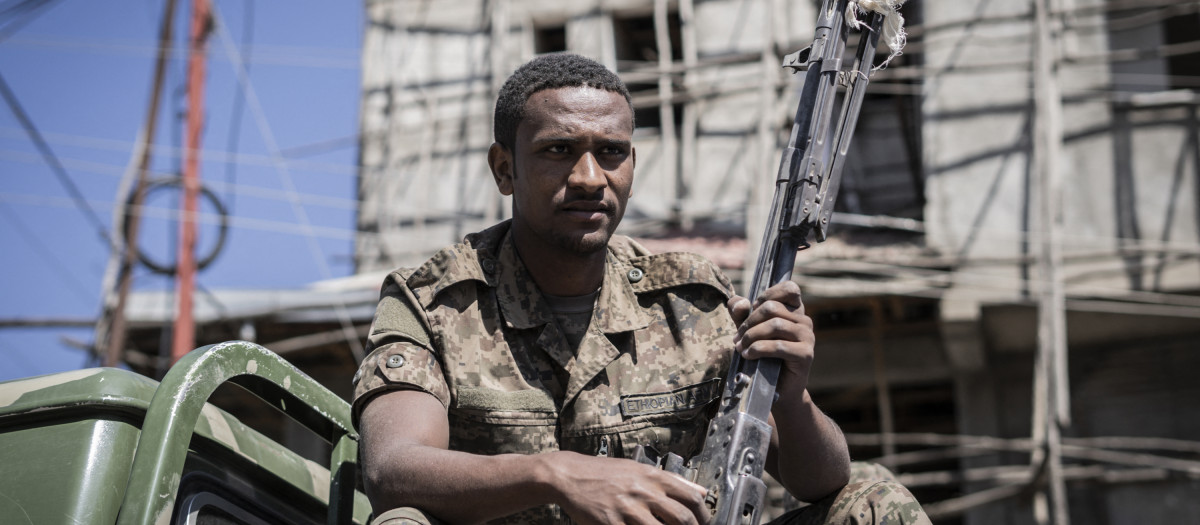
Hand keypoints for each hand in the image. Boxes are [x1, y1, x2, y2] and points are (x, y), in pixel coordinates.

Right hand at [544, 452, 709, 524]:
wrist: (571, 475)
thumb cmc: (606, 473)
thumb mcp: (640, 470)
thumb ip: (672, 481)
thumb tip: (700, 491)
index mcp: (653, 477)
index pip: (692, 498)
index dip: (703, 516)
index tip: (703, 523)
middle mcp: (644, 491)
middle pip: (682, 518)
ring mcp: (627, 508)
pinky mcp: (611, 522)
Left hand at [727, 280, 815, 398]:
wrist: (777, 390)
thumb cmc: (763, 357)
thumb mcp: (749, 331)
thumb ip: (741, 314)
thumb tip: (739, 302)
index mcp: (795, 311)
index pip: (788, 288)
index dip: (766, 296)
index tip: (751, 312)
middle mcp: (804, 321)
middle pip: (771, 308)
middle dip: (749, 322)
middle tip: (737, 338)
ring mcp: (808, 337)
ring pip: (774, 325)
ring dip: (751, 336)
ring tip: (740, 348)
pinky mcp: (806, 354)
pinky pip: (778, 345)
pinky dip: (758, 349)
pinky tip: (748, 356)